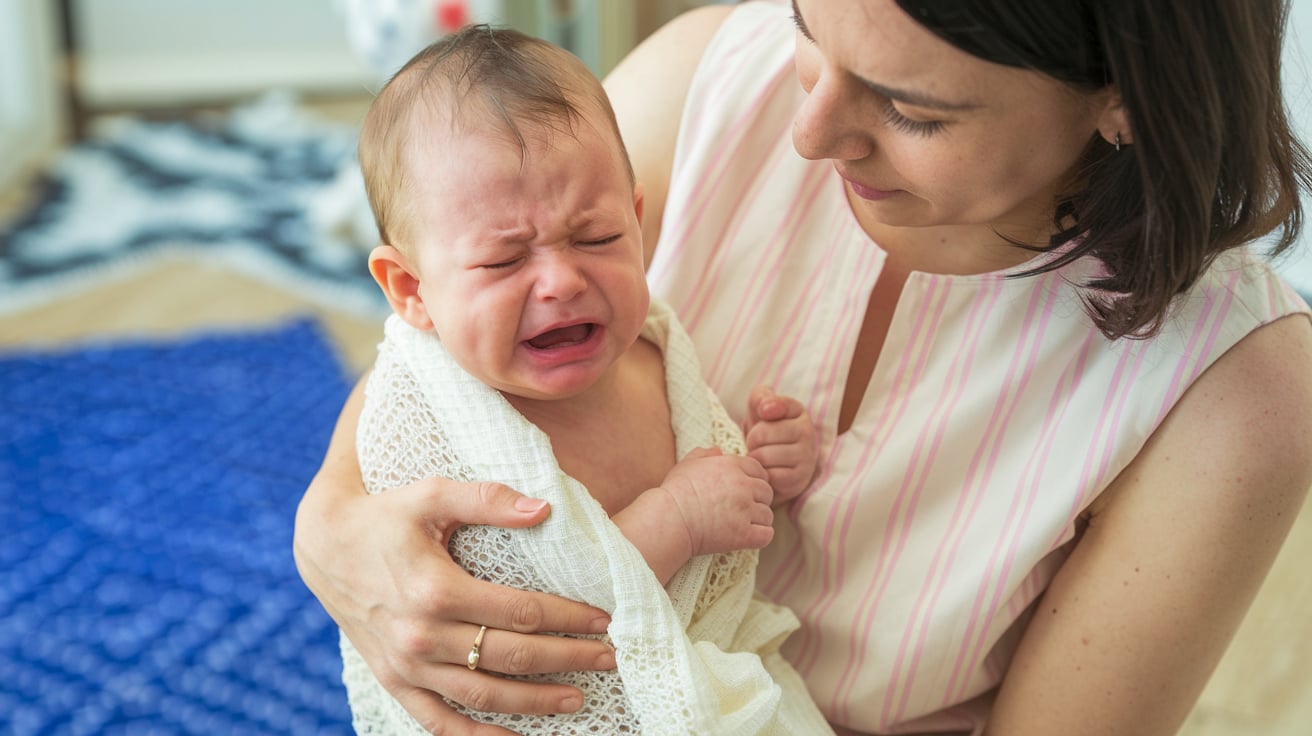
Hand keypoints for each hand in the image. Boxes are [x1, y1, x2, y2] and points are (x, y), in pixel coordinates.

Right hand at [294, 473, 617, 733]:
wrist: (325, 543)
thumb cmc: (387, 513)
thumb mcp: (433, 493)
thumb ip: (488, 499)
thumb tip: (545, 509)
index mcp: (435, 590)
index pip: (521, 613)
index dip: (568, 618)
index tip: (605, 618)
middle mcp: (420, 636)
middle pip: (511, 657)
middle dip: (568, 659)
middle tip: (610, 658)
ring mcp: (405, 665)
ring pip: (482, 696)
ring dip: (535, 701)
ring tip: (579, 698)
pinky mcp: (393, 680)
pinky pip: (439, 722)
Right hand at [656, 447, 774, 557]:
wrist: (668, 520)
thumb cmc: (674, 492)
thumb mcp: (687, 465)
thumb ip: (704, 454)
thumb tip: (717, 450)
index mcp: (732, 465)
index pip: (759, 470)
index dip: (753, 481)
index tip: (742, 492)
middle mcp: (743, 485)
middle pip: (767, 492)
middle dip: (757, 500)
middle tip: (740, 510)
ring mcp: (745, 510)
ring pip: (767, 515)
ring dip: (757, 520)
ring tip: (739, 525)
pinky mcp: (744, 534)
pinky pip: (767, 534)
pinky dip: (759, 537)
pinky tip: (745, 537)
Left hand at [744, 385, 818, 502]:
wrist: (773, 463)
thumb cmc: (764, 432)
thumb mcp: (759, 408)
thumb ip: (760, 397)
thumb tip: (767, 409)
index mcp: (797, 411)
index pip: (777, 404)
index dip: (764, 409)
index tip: (763, 413)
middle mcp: (808, 432)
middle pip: (762, 434)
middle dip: (751, 440)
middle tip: (756, 443)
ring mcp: (806, 457)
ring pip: (764, 456)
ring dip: (755, 458)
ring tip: (760, 456)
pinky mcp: (799, 479)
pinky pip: (769, 476)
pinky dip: (762, 474)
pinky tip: (766, 470)